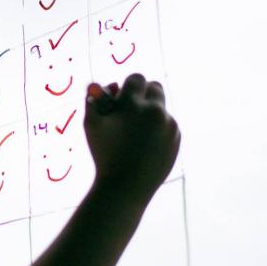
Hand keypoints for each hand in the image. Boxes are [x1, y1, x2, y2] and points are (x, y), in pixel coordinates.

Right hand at [83, 73, 180, 201]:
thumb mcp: (90, 125)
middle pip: (155, 86)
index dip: (126, 86)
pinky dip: (157, 129)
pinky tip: (144, 145)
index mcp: (133, 104)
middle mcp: (155, 111)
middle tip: (131, 106)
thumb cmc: (104, 154)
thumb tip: (97, 85)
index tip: (120, 97)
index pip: (136, 79)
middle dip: (143, 92)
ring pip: (161, 108)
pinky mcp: (176, 138)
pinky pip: (167, 124)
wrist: (126, 186)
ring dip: (149, 113)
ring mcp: (169, 125)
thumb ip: (92, 100)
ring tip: (135, 133)